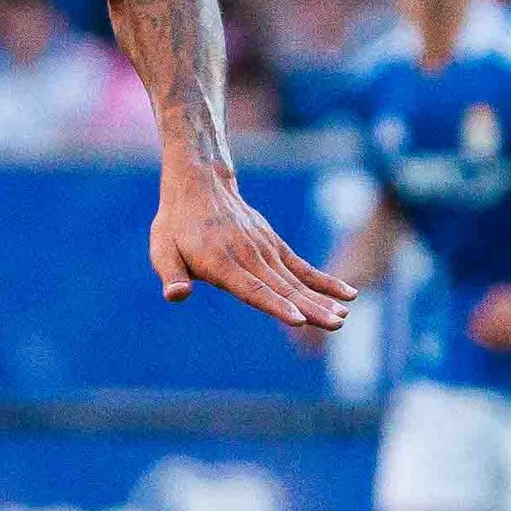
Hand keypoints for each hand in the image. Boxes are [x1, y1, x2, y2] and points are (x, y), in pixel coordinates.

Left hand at [152, 167, 352, 331]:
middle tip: (335, 325)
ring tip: (343, 318)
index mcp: (221, 262)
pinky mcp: (275, 246)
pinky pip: (303, 266)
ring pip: (296, 280)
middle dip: (310, 308)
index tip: (298, 320)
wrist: (200, 184)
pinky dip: (324, 281)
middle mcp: (248, 256)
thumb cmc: (176, 225)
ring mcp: (265, 250)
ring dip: (322, 300)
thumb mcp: (162, 249)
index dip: (275, 305)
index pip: (253, 289)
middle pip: (283, 288)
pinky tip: (347, 295)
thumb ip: (171, 274)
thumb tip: (176, 296)